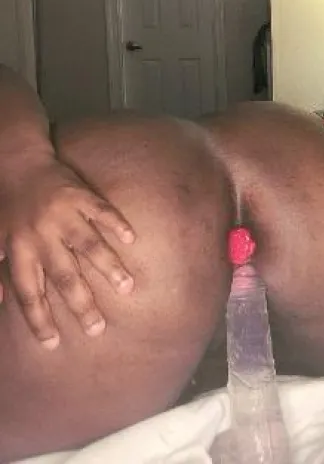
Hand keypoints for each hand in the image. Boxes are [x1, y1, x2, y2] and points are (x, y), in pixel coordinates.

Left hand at [0, 157, 134, 348]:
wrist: (17, 160)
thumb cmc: (6, 204)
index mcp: (17, 249)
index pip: (28, 292)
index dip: (38, 319)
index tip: (52, 344)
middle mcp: (40, 235)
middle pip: (63, 275)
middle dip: (80, 303)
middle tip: (97, 328)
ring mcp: (63, 213)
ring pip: (88, 245)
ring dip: (108, 266)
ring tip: (127, 287)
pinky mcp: (80, 194)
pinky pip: (102, 210)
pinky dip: (116, 223)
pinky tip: (131, 238)